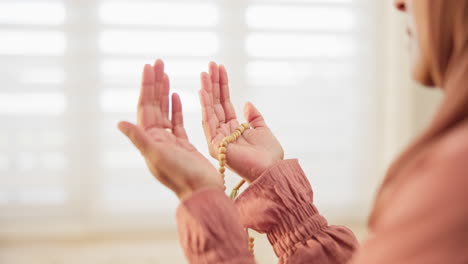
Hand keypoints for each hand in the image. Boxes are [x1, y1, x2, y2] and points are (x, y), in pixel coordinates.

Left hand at [118, 59, 222, 200]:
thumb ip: (139, 139)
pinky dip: (175, 108)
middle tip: (158, 62)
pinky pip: (176, 122)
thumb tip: (120, 122)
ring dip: (164, 92)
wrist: (202, 191)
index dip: (146, 87)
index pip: (145, 107)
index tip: (149, 67)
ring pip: (165, 111)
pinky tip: (176, 96)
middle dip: (155, 84)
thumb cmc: (181, 175)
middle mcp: (156, 139)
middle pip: (154, 105)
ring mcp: (170, 141)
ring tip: (165, 73)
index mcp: (149, 140)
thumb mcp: (157, 156)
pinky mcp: (183, 144)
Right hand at [199, 62, 283, 182]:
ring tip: (205, 72)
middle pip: (216, 104)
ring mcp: (217, 138)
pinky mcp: (215, 144)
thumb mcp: (263, 130)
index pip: (225, 103)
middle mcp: (223, 133)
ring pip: (210, 110)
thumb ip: (254, 117)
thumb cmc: (269, 156)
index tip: (220, 68)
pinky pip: (208, 121)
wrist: (270, 171)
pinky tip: (203, 90)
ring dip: (207, 90)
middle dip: (213, 84)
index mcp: (233, 130)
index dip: (223, 86)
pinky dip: (205, 105)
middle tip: (210, 65)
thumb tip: (247, 103)